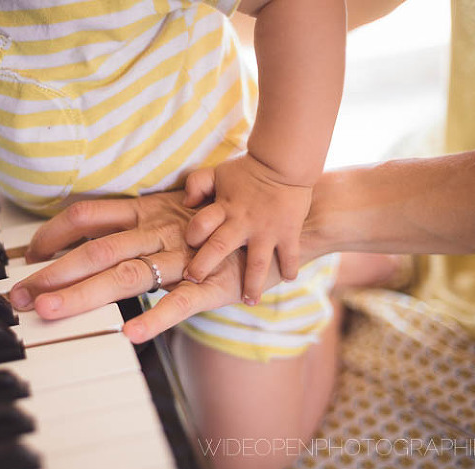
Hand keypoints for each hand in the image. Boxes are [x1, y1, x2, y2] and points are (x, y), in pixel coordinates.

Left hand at [8, 192, 284, 342]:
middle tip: (18, 296)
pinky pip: (181, 302)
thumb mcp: (169, 210)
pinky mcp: (211, 285)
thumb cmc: (216, 218)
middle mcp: (158, 231)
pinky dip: (155, 318)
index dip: (53, 234)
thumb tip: (88, 231)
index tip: (28, 256)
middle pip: (96, 249)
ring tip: (51, 312)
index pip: (88, 216)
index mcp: (146, 211)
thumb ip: (133, 220)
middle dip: (52, 273)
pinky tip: (128, 334)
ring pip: (128, 274)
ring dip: (85, 294)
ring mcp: (183, 258)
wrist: (275, 215)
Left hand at [182, 153, 311, 304]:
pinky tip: (286, 280)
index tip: (189, 248)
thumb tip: (185, 202)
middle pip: (218, 248)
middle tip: (195, 282)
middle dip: (203, 267)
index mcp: (223, 208)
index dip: (192, 236)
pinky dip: (289, 269)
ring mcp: (266, 230)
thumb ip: (197, 185)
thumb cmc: (248, 170)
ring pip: (257, 263)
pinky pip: (289, 255)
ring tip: (249, 300)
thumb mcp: (218, 173)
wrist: (285, 161)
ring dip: (252, 284)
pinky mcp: (288, 232)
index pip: (199, 225)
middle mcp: (242, 223)